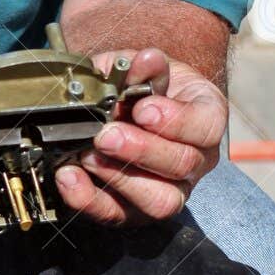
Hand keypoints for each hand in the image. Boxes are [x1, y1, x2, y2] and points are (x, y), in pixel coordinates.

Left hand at [54, 47, 226, 224]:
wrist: (127, 101)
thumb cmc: (141, 82)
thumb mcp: (140, 66)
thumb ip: (141, 65)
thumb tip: (144, 60)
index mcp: (206, 119)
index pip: (206, 128)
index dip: (176, 121)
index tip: (143, 109)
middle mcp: (196, 160)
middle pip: (182, 166)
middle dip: (140, 150)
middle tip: (106, 134)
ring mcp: (170, 189)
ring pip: (159, 201)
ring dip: (118, 178)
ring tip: (87, 155)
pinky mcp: (136, 209)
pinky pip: (118, 215)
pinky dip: (89, 198)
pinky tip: (69, 176)